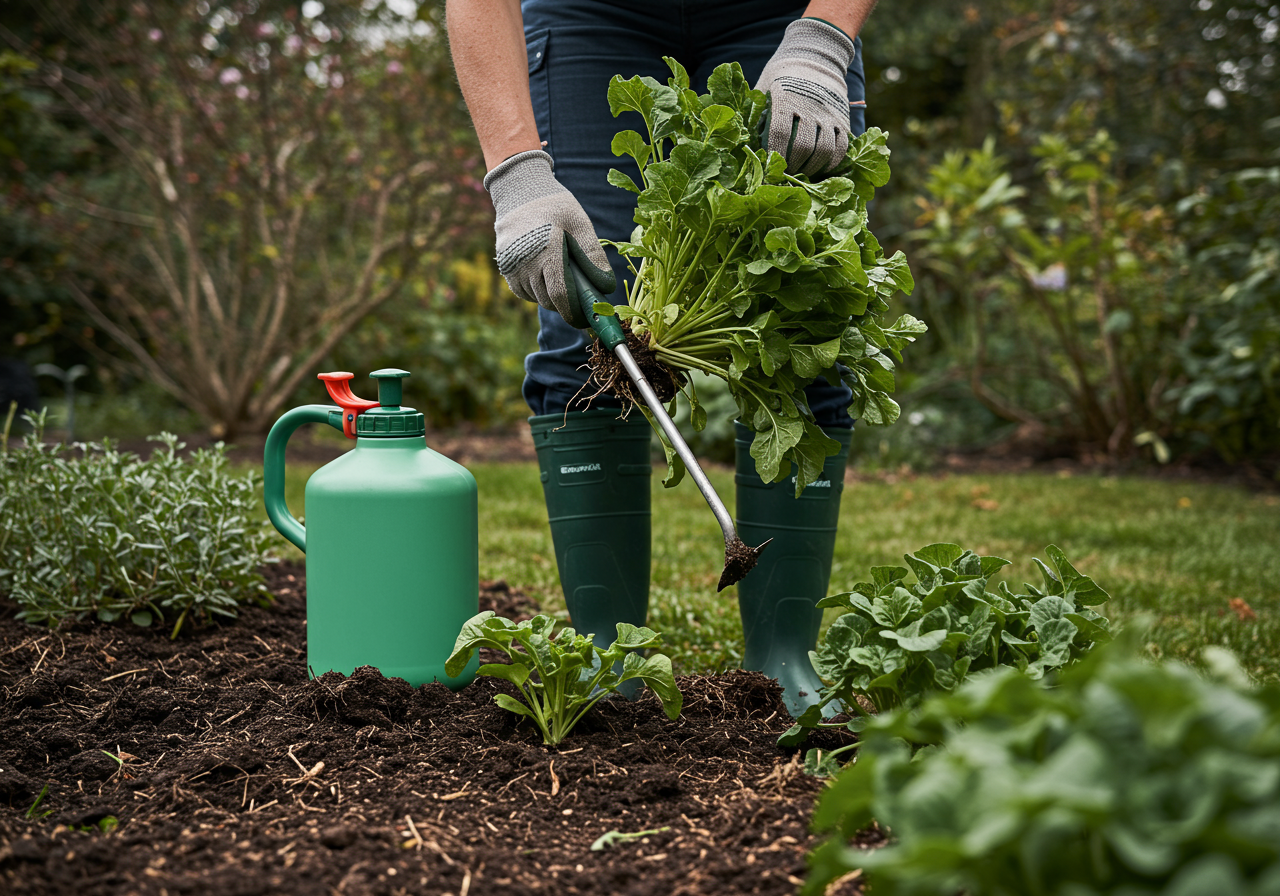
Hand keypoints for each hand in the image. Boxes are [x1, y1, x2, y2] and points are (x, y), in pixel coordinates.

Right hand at [484, 150, 615, 328]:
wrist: (520, 192)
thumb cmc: (556, 206)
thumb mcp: (580, 223)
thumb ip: (593, 254)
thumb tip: (605, 286)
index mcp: (547, 249)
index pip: (560, 294)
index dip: (574, 312)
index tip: (586, 320)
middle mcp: (525, 261)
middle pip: (549, 300)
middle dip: (567, 304)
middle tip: (581, 297)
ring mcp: (512, 266)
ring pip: (536, 298)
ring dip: (552, 297)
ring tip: (563, 278)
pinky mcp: (504, 268)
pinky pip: (524, 292)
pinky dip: (537, 292)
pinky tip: (545, 275)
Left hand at [755, 18, 856, 176]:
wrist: (815, 54)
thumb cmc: (782, 75)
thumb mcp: (764, 87)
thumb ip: (756, 113)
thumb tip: (745, 142)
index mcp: (785, 99)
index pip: (779, 133)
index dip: (774, 155)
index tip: (769, 167)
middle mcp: (808, 106)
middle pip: (802, 146)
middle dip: (793, 166)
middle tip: (786, 175)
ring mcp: (827, 113)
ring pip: (823, 149)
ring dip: (812, 167)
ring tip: (802, 174)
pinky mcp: (842, 117)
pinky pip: (841, 145)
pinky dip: (832, 161)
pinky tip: (822, 168)